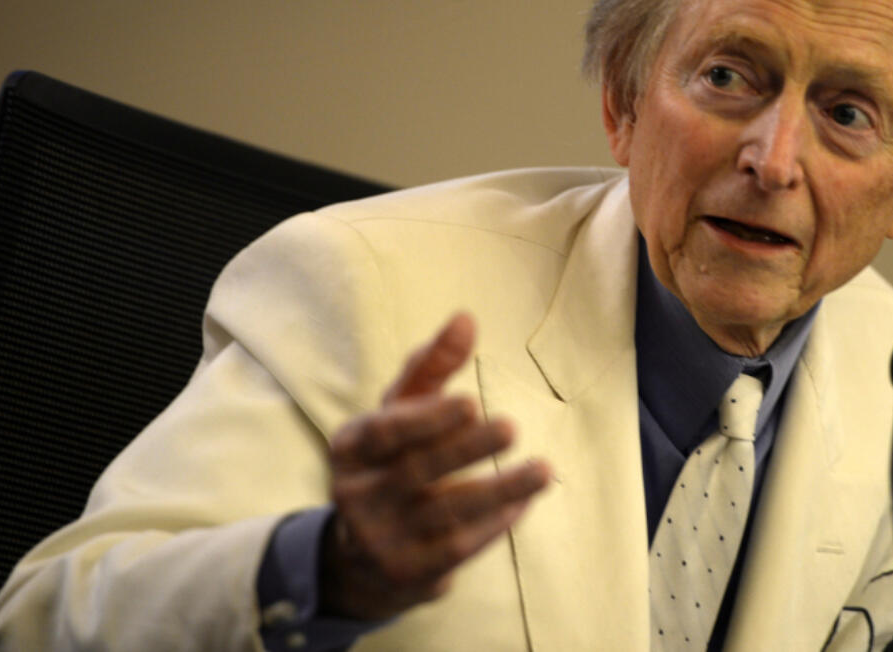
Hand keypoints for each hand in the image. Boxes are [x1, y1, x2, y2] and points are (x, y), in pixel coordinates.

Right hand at [321, 313, 550, 620]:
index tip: (470, 401)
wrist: (360, 557)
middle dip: (467, 450)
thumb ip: (432, 367)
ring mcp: (379, 539)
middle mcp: (356, 494)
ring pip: (445, 513)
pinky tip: (523, 502)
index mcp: (349, 447)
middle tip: (511, 427)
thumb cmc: (390, 460)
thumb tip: (467, 318)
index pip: (386, 431)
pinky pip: (457, 548)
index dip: (426, 418)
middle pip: (417, 470)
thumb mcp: (400, 413)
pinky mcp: (406, 573)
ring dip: (499, 491)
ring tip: (543, 469)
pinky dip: (493, 525)